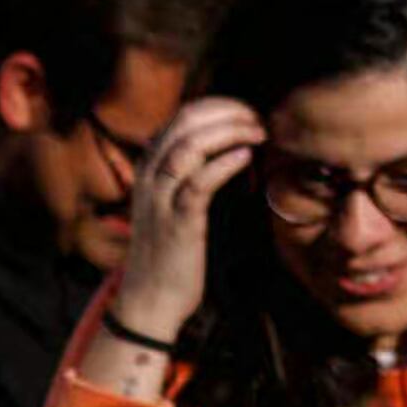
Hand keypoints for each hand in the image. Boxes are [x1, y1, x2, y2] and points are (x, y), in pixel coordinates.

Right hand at [117, 95, 257, 338]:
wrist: (150, 299)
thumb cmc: (170, 250)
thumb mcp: (172, 203)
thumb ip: (190, 174)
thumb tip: (228, 147)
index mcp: (149, 168)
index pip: (181, 117)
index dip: (218, 107)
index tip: (248, 113)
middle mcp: (149, 177)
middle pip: (185, 123)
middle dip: (227, 113)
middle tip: (258, 120)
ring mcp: (160, 199)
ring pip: (188, 146)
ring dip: (229, 132)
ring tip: (258, 133)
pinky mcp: (177, 222)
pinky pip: (198, 183)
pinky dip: (223, 164)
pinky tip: (245, 156)